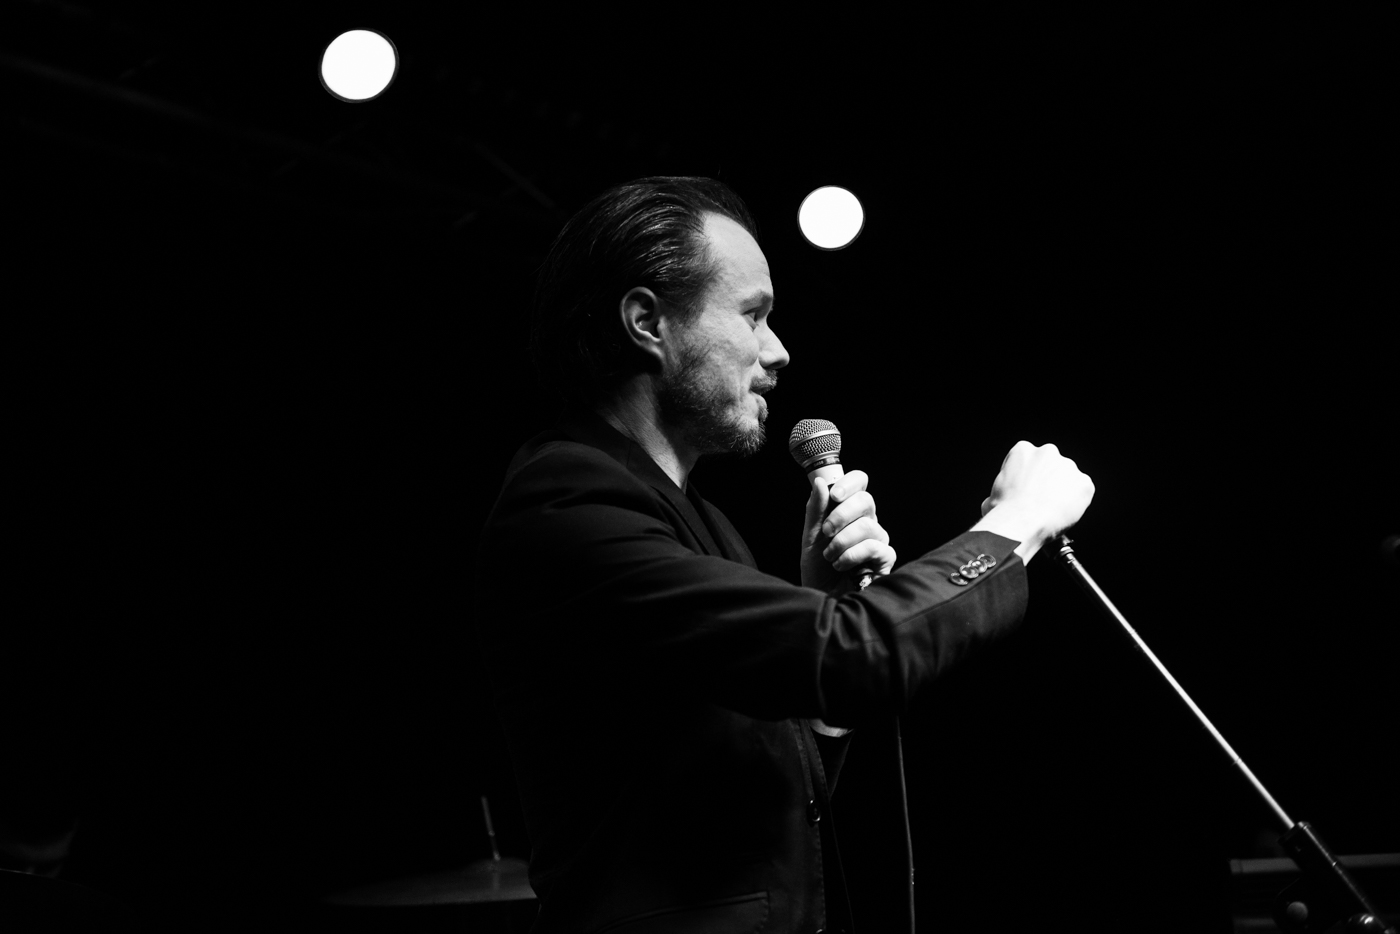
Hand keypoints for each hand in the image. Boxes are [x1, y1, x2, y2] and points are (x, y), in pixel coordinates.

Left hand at [800, 470, 896, 591]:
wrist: (821, 600)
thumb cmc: (818, 570)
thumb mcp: (810, 538)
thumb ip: (815, 511)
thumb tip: (820, 482)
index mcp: (850, 511)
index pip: (860, 483)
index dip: (849, 483)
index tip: (834, 494)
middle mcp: (868, 522)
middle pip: (866, 500)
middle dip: (841, 514)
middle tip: (826, 532)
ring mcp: (879, 540)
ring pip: (868, 525)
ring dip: (842, 541)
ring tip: (830, 556)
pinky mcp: (886, 559)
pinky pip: (874, 547)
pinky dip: (852, 555)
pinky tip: (841, 565)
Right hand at [971, 441, 1093, 562]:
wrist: (1021, 523)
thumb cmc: (1003, 511)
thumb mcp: (992, 497)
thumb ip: (1000, 492)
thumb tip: (995, 503)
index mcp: (1023, 450)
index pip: (1029, 459)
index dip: (1028, 477)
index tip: (1027, 490)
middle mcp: (1048, 452)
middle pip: (1051, 465)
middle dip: (1048, 481)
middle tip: (1041, 501)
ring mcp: (1068, 466)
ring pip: (1068, 479)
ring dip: (1063, 492)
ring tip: (1052, 512)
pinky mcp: (1084, 483)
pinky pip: (1082, 493)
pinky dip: (1076, 503)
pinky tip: (1063, 515)